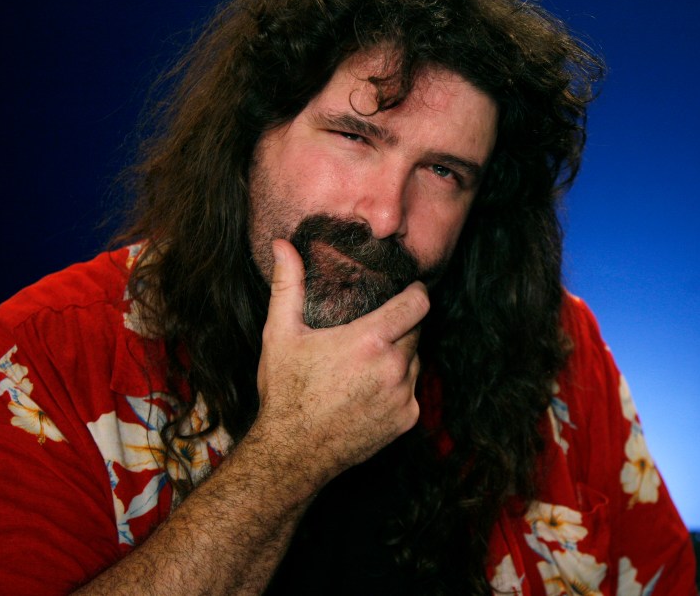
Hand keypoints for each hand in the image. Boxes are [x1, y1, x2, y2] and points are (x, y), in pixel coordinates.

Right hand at [252, 238, 427, 487]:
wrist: (292, 454)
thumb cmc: (286, 392)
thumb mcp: (280, 334)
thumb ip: (288, 286)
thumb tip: (282, 246)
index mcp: (370, 341)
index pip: (419, 303)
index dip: (415, 291)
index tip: (407, 288)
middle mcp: (395, 368)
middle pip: (416, 330)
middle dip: (400, 325)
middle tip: (372, 329)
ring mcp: (404, 396)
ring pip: (415, 360)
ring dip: (399, 355)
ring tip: (366, 362)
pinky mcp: (407, 419)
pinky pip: (412, 389)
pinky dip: (397, 385)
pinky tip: (367, 389)